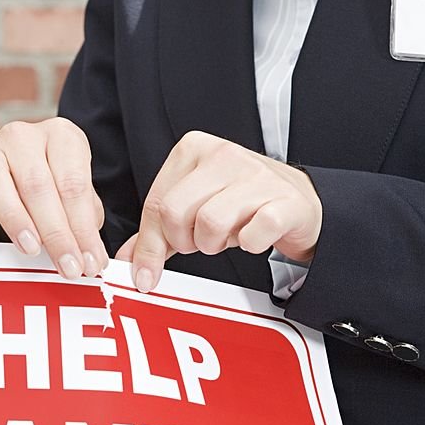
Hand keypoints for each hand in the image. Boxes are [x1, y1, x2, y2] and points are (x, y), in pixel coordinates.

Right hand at [0, 118, 107, 278]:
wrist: (11, 167)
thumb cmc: (51, 183)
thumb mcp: (74, 194)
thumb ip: (84, 219)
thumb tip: (90, 256)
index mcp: (62, 137)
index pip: (74, 185)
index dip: (83, 228)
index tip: (91, 263)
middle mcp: (24, 136)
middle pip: (39, 185)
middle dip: (56, 233)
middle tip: (68, 268)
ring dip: (15, 219)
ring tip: (31, 251)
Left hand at [116, 130, 321, 292]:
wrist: (298, 201)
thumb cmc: (241, 202)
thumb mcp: (195, 207)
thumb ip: (158, 232)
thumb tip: (127, 260)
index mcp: (193, 149)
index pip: (156, 203)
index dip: (152, 245)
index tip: (147, 274)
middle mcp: (223, 154)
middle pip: (176, 214)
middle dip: (185, 242)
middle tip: (201, 242)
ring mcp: (256, 175)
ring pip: (210, 224)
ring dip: (215, 244)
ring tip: (228, 237)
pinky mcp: (283, 200)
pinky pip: (252, 233)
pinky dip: (248, 245)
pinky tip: (252, 236)